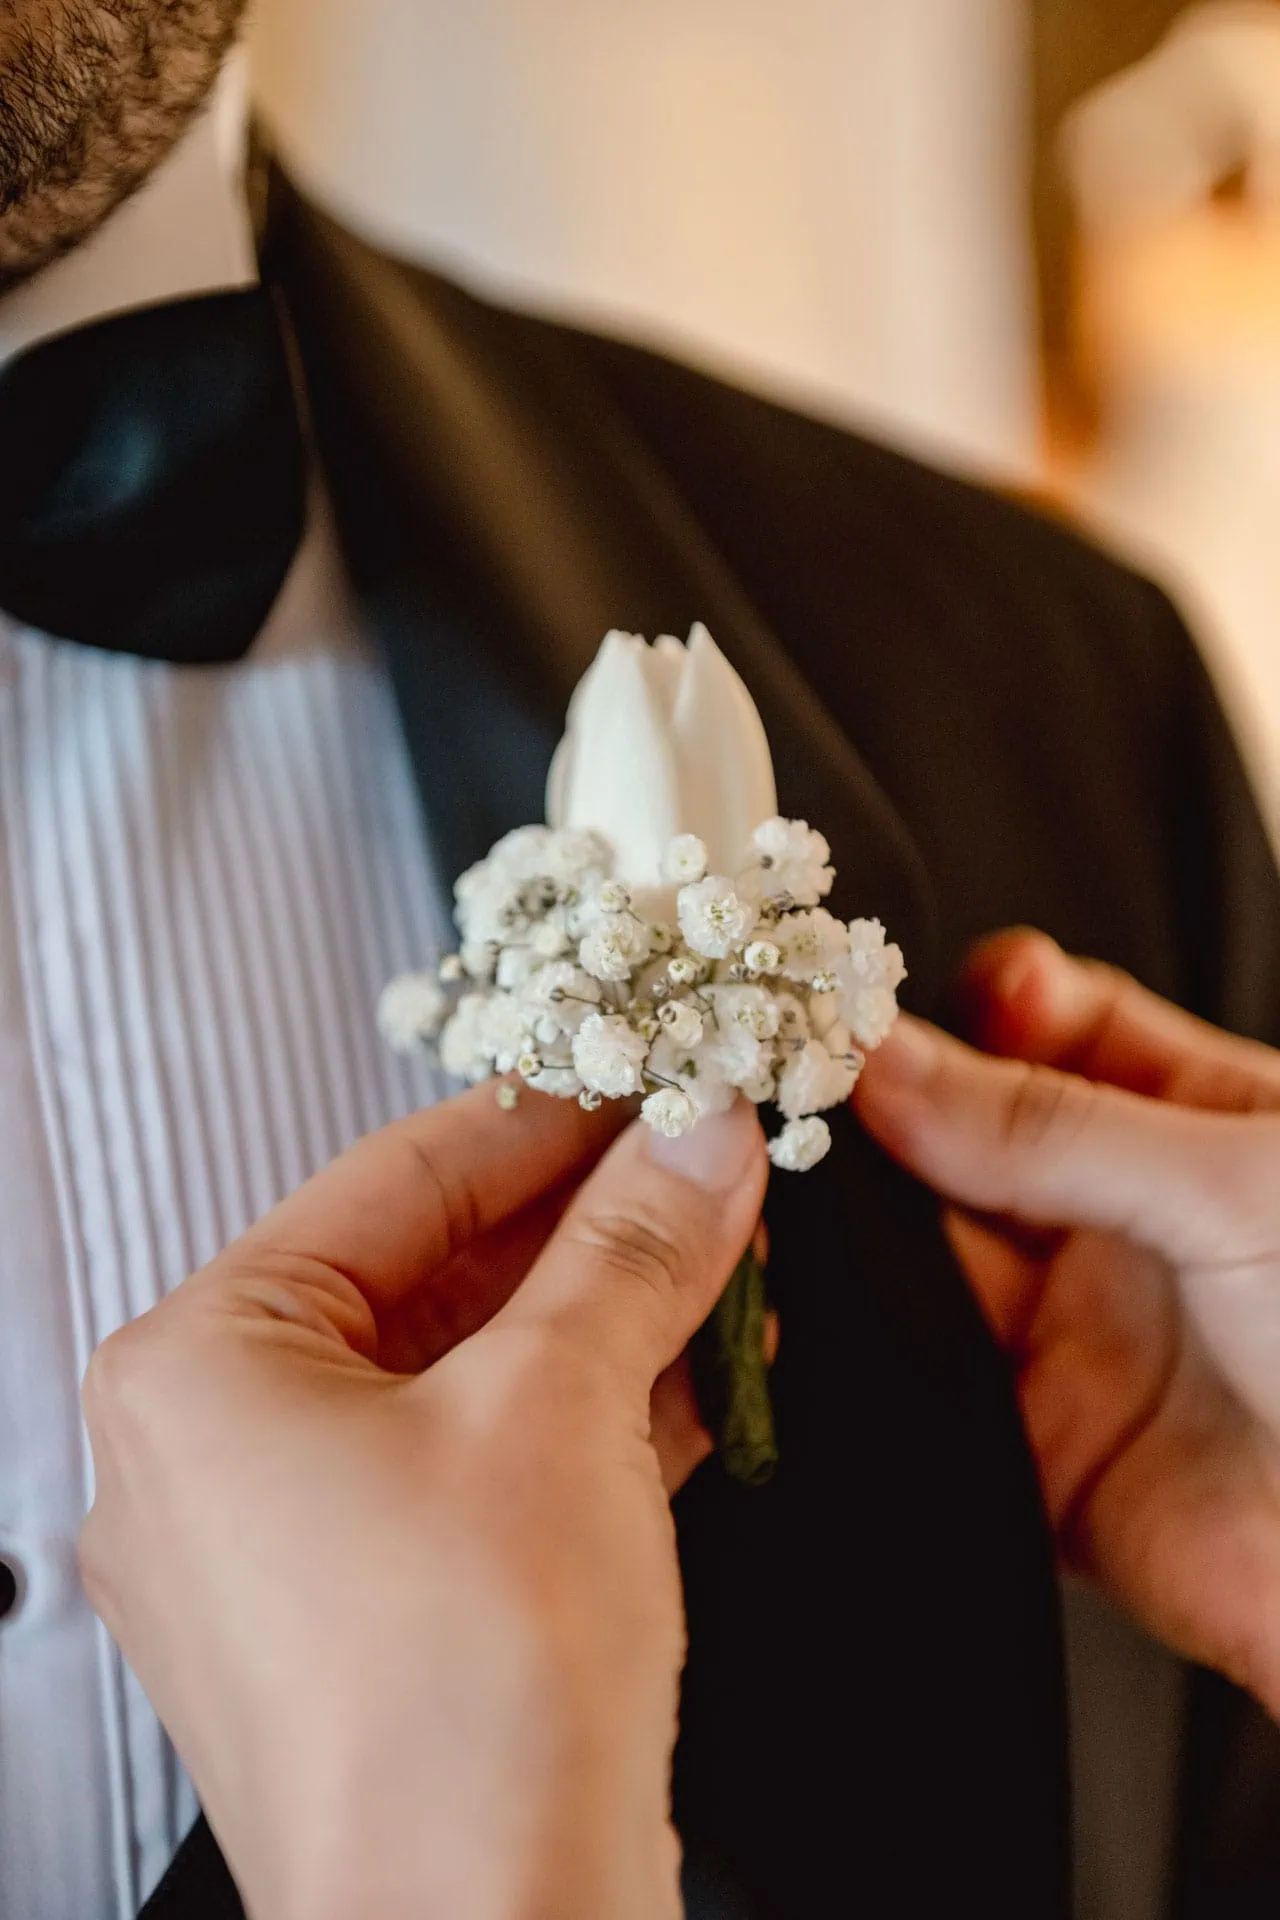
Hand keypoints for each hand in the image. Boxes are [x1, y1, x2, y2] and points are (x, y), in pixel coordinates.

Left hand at [79, 1085, 766, 1919]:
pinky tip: (694, 1371)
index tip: (639, 1081)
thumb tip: (690, 1141)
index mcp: (203, 1369)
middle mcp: (219, 1455)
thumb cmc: (461, 1709)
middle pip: (432, 1276)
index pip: (395, 1180)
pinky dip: (584, 1417)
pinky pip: (482, 1469)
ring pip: (467, 1376)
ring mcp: (292, 1548)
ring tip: (715, 1252)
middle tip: (695, 1162)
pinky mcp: (374, 1620)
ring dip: (600, 1317)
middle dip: (586, 1225)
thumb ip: (631, 1248)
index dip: (541, 1117)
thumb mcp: (561, 1407)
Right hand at [855, 929, 1279, 1714]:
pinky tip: (826, 1317)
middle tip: (801, 1093)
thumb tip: (896, 1066)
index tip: (884, 1004)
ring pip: (928, 1260)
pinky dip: (864, 1360)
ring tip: (789, 1196)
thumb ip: (1055, 1127)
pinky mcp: (1041, 1452)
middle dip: (888, 1115)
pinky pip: (923, 1388)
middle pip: (972, 1142)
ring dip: (860, 1236)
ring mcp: (1083, 1336)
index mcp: (1202, 1129)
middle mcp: (1131, 1226)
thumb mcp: (1236, 1189)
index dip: (974, 1012)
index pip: (1060, 1031)